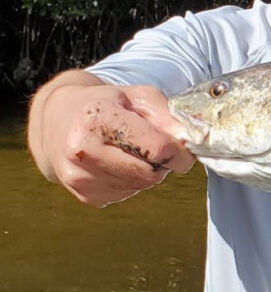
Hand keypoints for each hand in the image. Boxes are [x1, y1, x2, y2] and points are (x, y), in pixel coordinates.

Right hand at [28, 72, 194, 205]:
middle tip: (159, 148)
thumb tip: (189, 140)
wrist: (60, 120)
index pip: (155, 148)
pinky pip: (127, 194)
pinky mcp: (84, 195)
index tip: (185, 150)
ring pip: (141, 186)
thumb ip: (168, 116)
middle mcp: (83, 150)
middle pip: (149, 173)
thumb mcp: (138, 97)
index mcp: (98, 118)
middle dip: (164, 163)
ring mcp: (79, 176)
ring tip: (133, 151)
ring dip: (147, 171)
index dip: (179, 152)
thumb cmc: (107, 104)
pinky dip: (131, 181)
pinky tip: (118, 162)